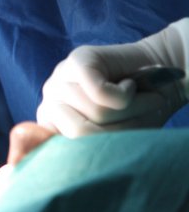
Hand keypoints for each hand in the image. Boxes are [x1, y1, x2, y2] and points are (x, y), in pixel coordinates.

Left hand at [37, 19, 188, 136]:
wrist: (161, 76)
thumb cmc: (136, 113)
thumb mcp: (118, 140)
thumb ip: (91, 145)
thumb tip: (79, 147)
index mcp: (53, 125)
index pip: (62, 151)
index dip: (99, 149)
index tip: (118, 141)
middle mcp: (51, 102)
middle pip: (81, 133)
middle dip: (120, 128)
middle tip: (135, 115)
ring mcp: (60, 78)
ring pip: (96, 112)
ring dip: (130, 110)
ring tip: (136, 101)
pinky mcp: (78, 60)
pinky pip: (99, 92)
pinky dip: (126, 95)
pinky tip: (129, 86)